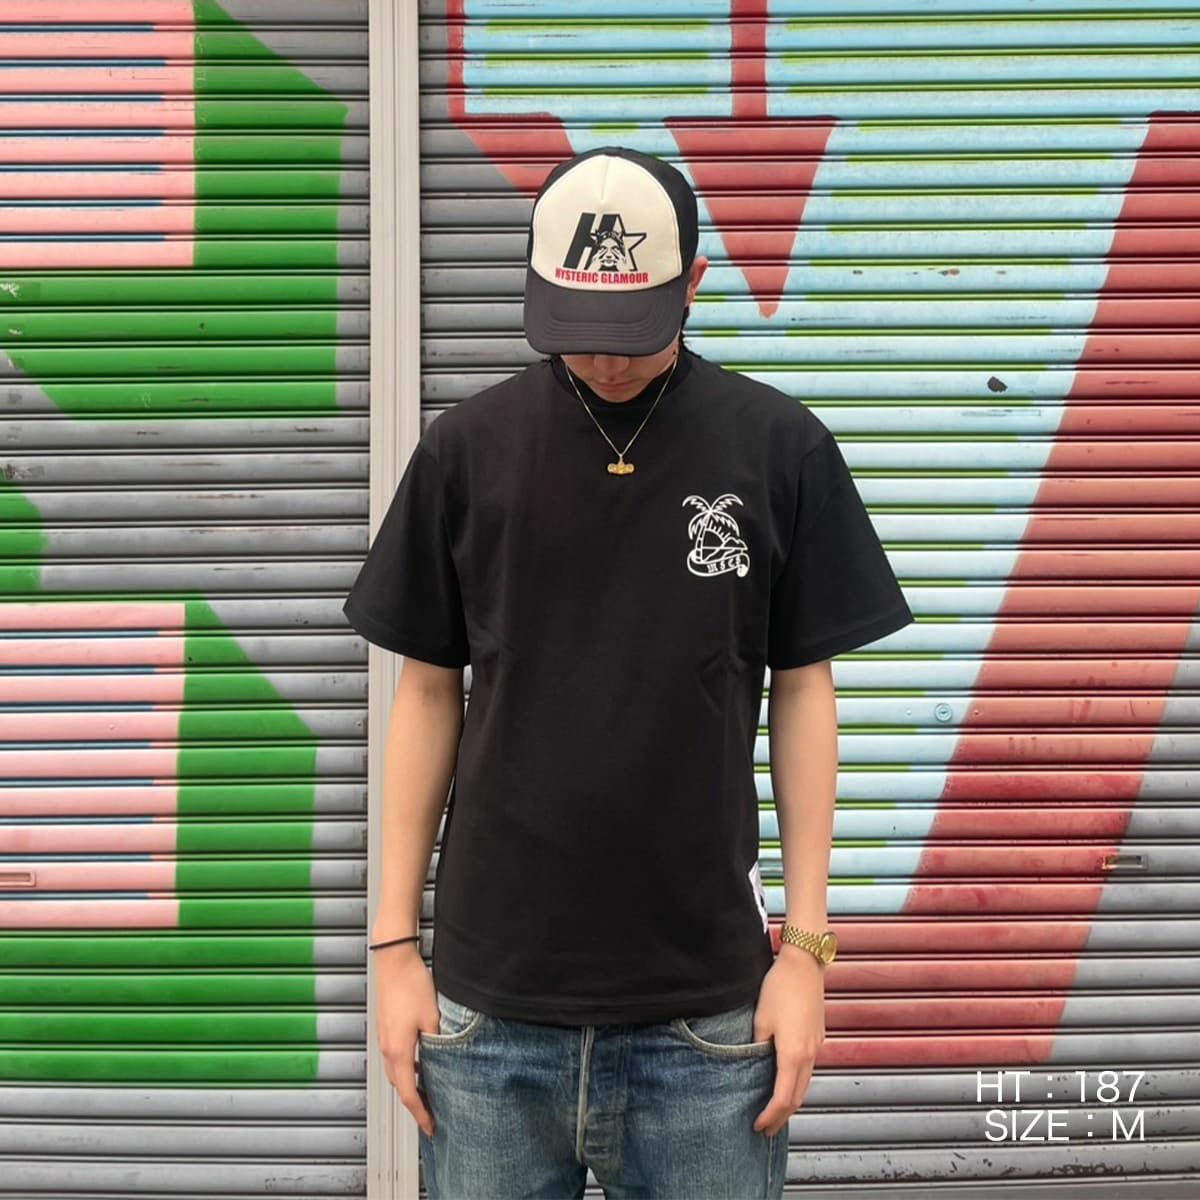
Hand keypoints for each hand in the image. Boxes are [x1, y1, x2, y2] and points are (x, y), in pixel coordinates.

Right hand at [373, 943, 442, 1136]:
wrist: (394, 960)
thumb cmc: (411, 984)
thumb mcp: (433, 1017)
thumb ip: (439, 1043)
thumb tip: (448, 1061)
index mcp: (399, 1051)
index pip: (408, 1094)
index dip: (420, 1114)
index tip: (430, 1127)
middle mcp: (387, 1049)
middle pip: (400, 1088)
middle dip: (416, 1105)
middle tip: (432, 1117)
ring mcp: (384, 1039)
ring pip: (396, 1074)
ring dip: (411, 1087)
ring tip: (429, 1095)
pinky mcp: (386, 1029)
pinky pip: (395, 1059)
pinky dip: (406, 1070)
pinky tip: (421, 1065)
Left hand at [751, 947, 826, 1136]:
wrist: (804, 965)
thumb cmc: (779, 989)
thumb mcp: (760, 1019)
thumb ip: (757, 1046)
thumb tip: (754, 1063)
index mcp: (793, 1055)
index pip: (782, 1098)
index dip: (770, 1116)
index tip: (758, 1126)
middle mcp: (809, 1056)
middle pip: (797, 1098)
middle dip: (781, 1117)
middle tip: (765, 1129)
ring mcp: (816, 1047)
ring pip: (805, 1085)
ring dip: (790, 1102)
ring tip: (775, 1112)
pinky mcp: (817, 1037)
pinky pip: (808, 1070)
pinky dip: (797, 1084)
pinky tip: (786, 1083)